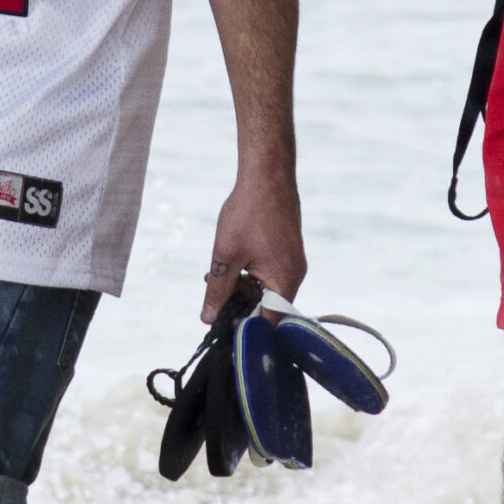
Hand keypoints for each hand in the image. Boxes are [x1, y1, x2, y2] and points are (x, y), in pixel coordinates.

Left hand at [202, 167, 304, 319]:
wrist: (267, 174)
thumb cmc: (248, 211)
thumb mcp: (226, 255)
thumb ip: (218, 289)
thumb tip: (209, 319)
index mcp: (284, 280)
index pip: (268, 322)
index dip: (245, 328)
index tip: (222, 324)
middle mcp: (294, 275)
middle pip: (267, 308)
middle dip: (238, 304)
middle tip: (213, 296)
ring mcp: (292, 264)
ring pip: (265, 291)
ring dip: (240, 289)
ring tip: (214, 273)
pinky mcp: (287, 253)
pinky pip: (269, 276)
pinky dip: (249, 275)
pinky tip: (231, 262)